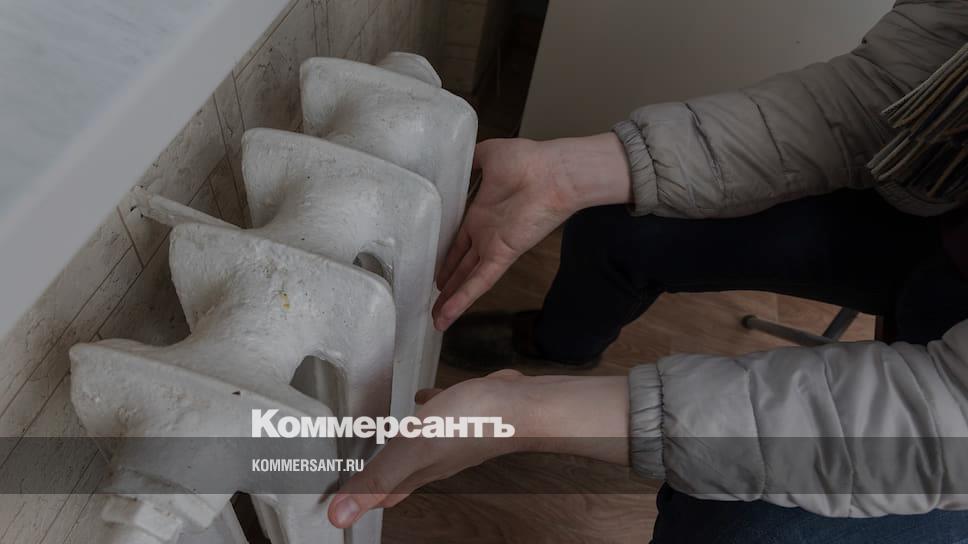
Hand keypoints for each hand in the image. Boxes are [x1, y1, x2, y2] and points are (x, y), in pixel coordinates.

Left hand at [327, 371, 629, 527]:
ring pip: (421, 446)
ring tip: (385, 438)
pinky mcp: (471, 415)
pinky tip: (423, 399)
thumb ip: (377, 478)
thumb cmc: (468, 424)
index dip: (363, 498)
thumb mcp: (413, 448)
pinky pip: (441, 417)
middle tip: (358, 475)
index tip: (340, 503)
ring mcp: (457, 438)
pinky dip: (428, 413)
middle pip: (401, 473)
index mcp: (419, 470)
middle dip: (379, 474)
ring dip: (402, 445)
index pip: (385, 493)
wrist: (523, 406)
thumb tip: (337, 518)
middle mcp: (438, 459)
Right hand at [432, 134, 632, 329]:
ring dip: (450, 300)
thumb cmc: (529, 160)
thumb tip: (456, 159)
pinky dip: (462, 300)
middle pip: (461, 264)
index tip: (432, 265)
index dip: (445, 255)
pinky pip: (479, 282)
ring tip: (435, 320)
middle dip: (447, 282)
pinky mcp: (501, 255)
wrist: (554, 172)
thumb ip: (471, 161)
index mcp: (481, 213)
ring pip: (467, 279)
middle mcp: (485, 233)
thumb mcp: (490, 154)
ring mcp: (493, 246)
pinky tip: (446, 317)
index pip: (458, 240)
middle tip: (431, 297)